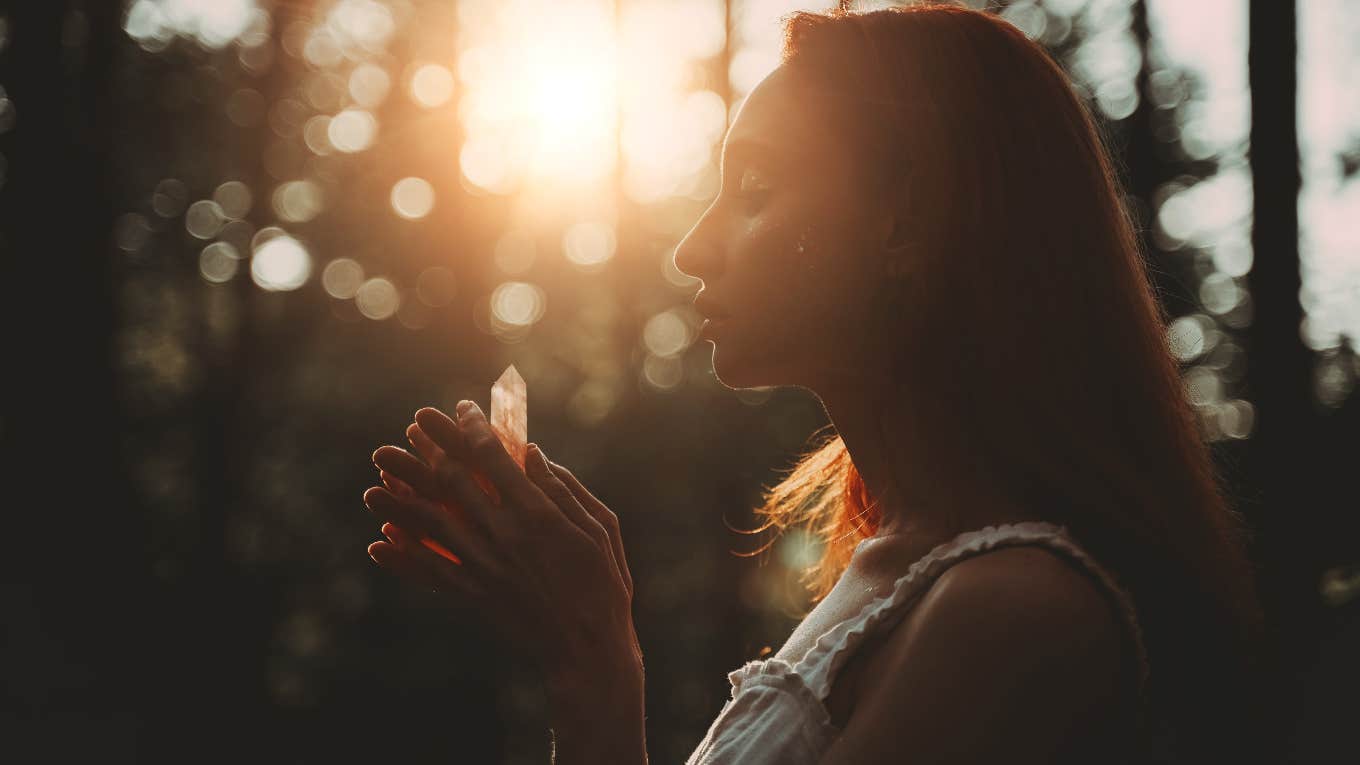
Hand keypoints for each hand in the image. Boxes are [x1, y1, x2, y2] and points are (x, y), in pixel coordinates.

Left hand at [364, 400, 640, 682]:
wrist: (587, 648)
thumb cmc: (603, 584)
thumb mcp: (600, 528)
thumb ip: (563, 488)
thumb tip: (529, 451)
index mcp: (537, 513)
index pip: (493, 457)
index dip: (471, 428)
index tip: (460, 408)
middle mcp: (504, 535)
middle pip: (453, 481)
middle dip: (427, 449)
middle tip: (408, 428)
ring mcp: (484, 566)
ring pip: (429, 524)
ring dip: (399, 501)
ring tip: (374, 483)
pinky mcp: (473, 595)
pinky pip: (429, 572)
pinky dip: (401, 559)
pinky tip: (378, 545)